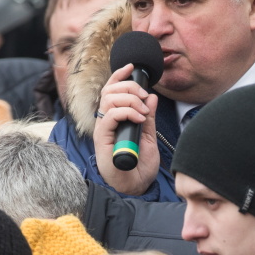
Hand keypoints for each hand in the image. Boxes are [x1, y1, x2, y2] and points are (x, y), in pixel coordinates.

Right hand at [93, 64, 159, 195]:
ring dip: (130, 99)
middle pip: (110, 89)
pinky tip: (139, 118)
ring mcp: (103, 129)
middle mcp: (107, 121)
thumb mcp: (149, 137)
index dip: (120, 75)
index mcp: (116, 118)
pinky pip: (109, 115)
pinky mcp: (102, 138)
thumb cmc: (139, 166)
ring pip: (109, 99)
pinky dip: (126, 112)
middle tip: (145, 98)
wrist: (136, 186)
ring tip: (143, 112)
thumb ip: (149, 117)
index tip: (132, 67)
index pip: (113, 89)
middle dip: (130, 87)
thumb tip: (152, 97)